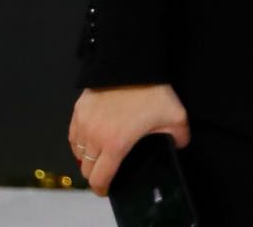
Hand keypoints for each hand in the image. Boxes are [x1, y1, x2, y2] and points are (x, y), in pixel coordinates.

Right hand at [68, 84, 189, 195]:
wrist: (132, 62)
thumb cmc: (151, 89)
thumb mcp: (175, 116)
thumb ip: (179, 137)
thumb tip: (179, 145)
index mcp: (115, 144)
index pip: (99, 178)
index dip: (102, 189)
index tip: (106, 190)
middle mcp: (94, 137)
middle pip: (86, 168)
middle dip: (96, 174)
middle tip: (107, 172)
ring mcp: (83, 123)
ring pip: (78, 152)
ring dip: (87, 158)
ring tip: (100, 156)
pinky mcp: (78, 110)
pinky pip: (73, 135)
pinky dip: (80, 142)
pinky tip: (91, 139)